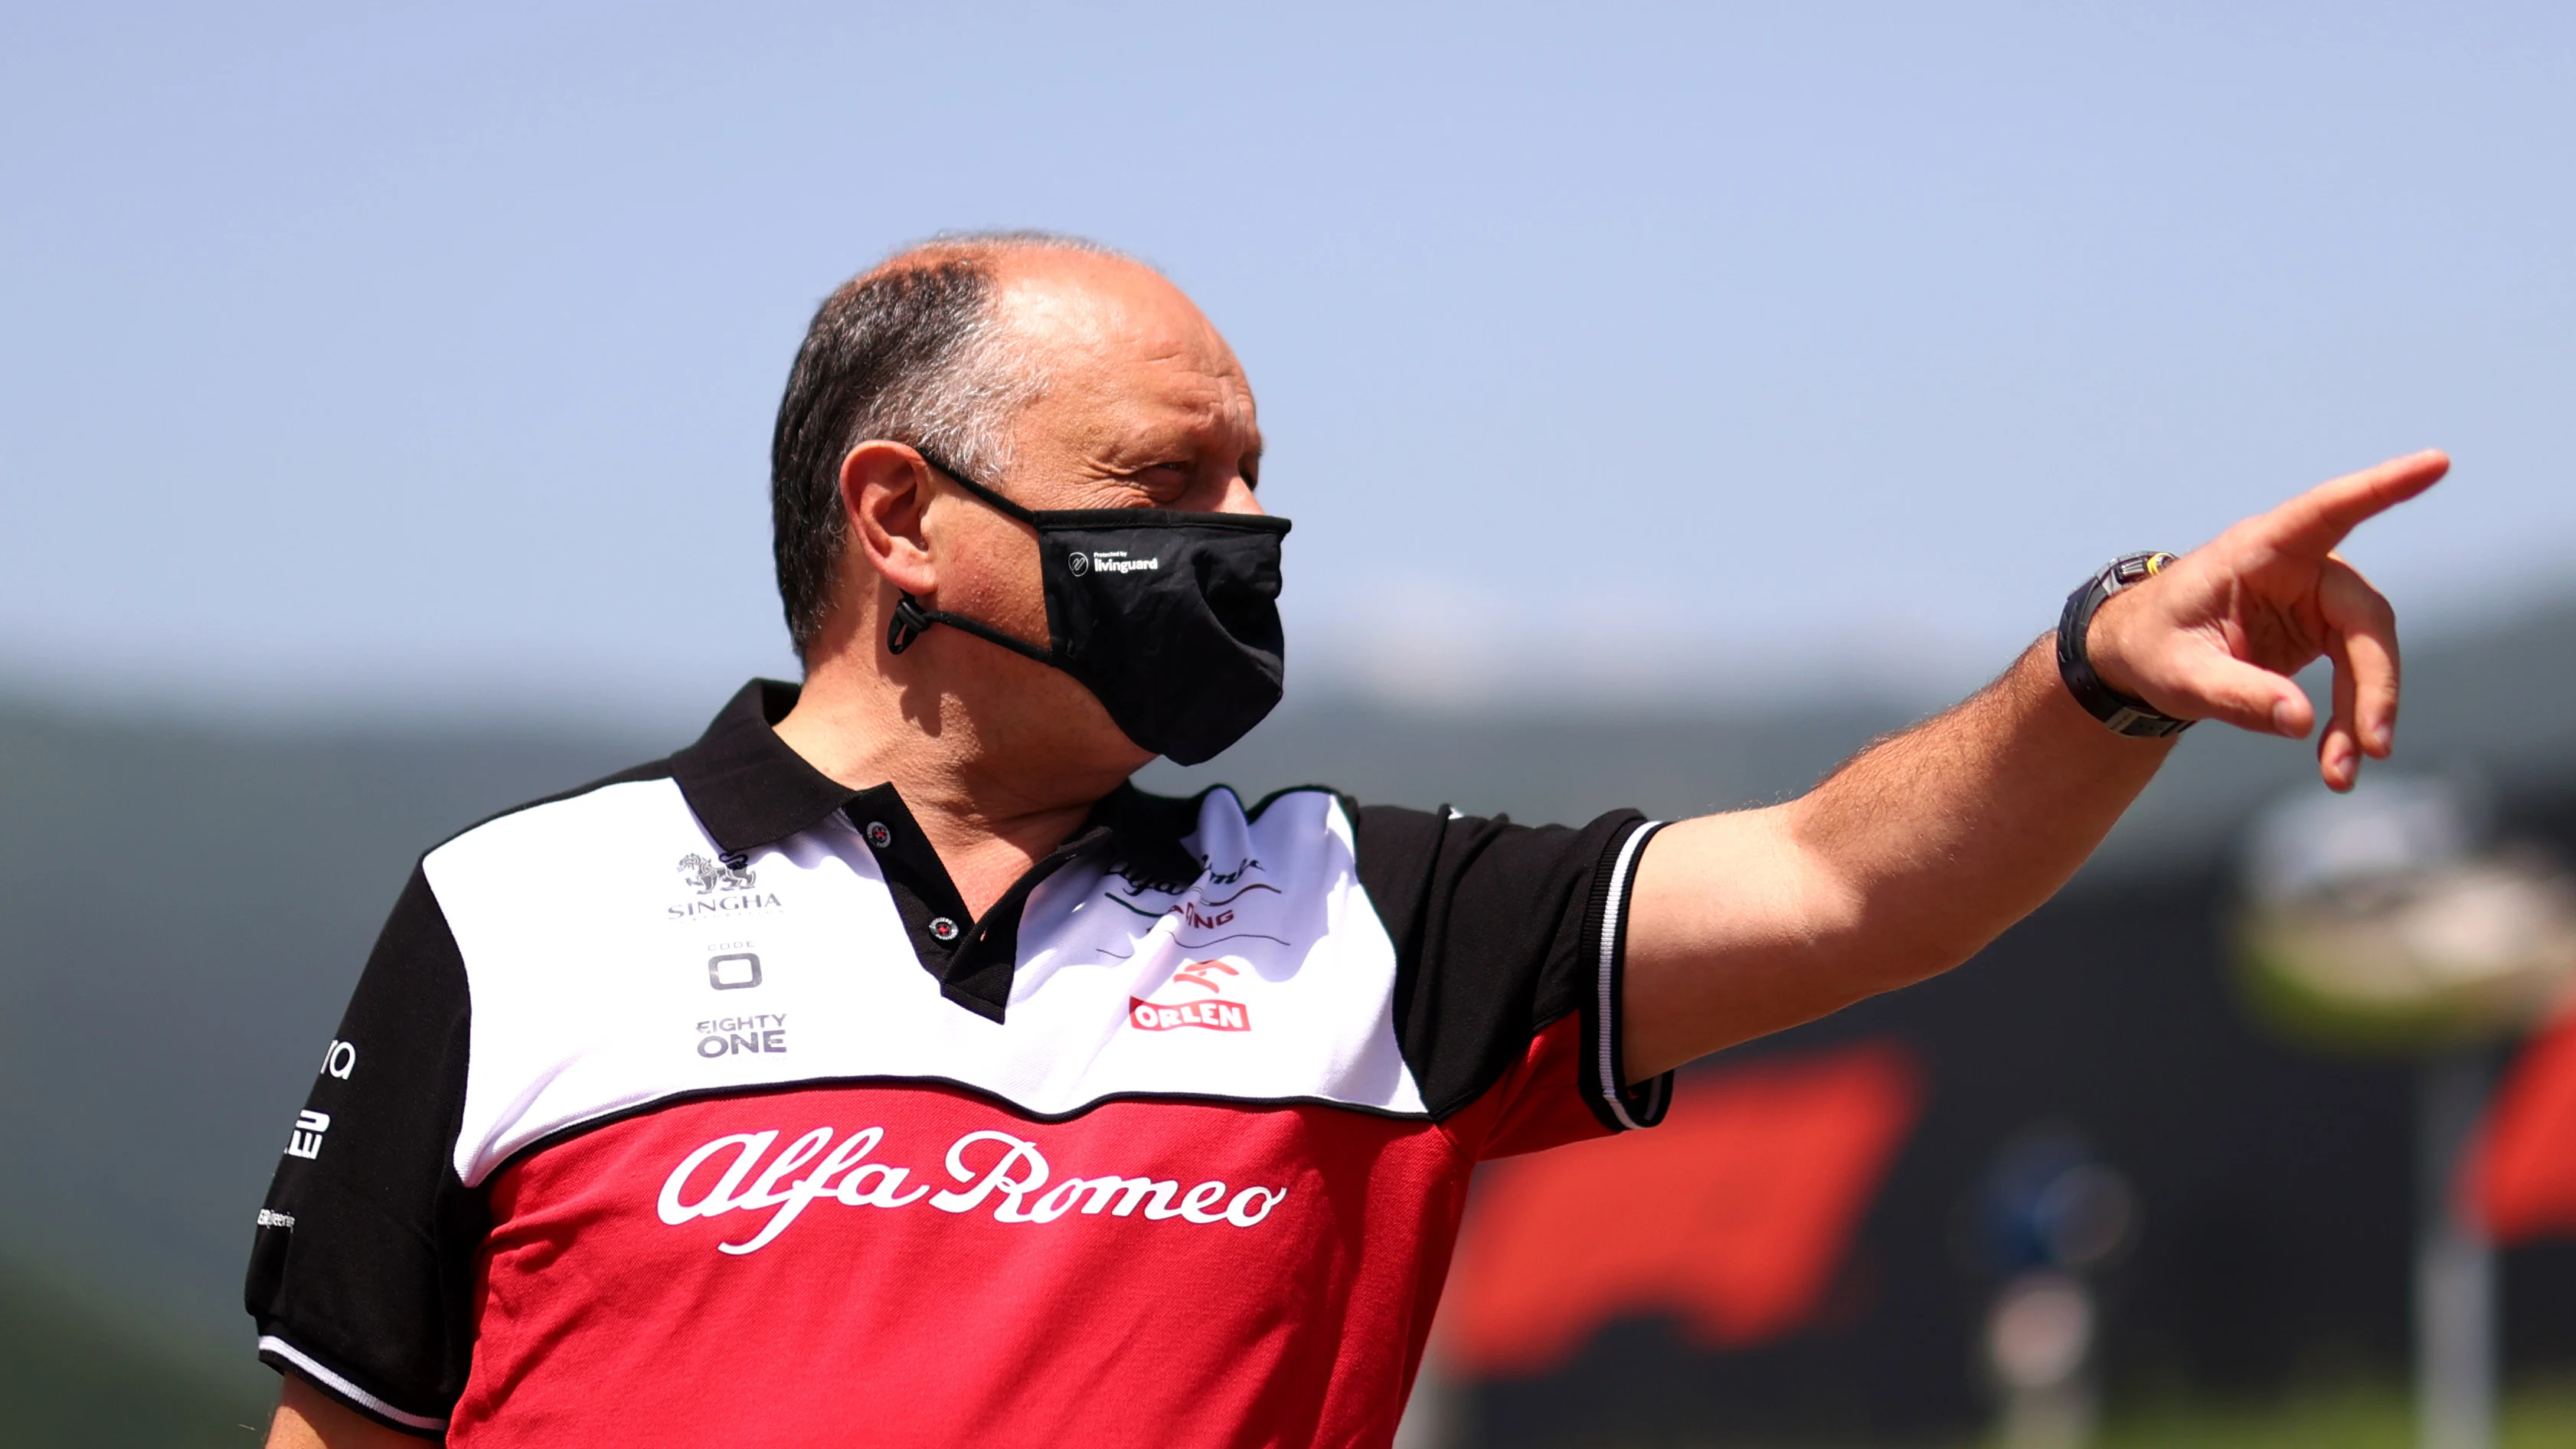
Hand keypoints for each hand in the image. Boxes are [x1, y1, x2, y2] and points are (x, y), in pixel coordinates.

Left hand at [2086, 449, 2448, 791]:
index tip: (2435, 463)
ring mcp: (2317, 598)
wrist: (2138, 656)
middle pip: (2364, 618)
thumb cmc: (2151, 647)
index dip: (2383, 486)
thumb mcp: (2180, 677)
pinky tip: (2336, 763)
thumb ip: (2236, 695)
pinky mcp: (2323, 631)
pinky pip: (2355, 675)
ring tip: (2339, 776)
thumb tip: (2302, 723)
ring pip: (2369, 653)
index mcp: (2258, 549)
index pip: (2329, 510)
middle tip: (2373, 746)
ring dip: (2363, 713)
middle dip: (2375, 684)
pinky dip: (2349, 719)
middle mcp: (2298, 566)